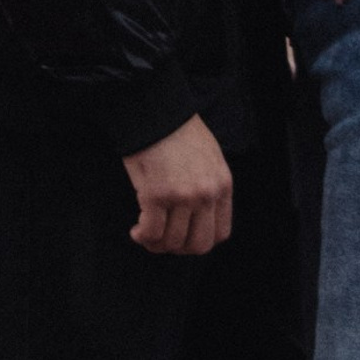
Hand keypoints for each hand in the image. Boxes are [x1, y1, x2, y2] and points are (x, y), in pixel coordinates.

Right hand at [123, 113, 234, 258]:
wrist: (155, 111)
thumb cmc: (178, 132)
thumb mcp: (209, 159)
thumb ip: (209, 188)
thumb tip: (196, 219)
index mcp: (222, 186)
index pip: (220, 234)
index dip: (198, 241)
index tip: (183, 236)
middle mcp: (206, 194)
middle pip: (197, 245)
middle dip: (178, 248)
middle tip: (163, 240)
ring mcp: (182, 196)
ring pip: (172, 242)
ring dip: (156, 243)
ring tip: (145, 234)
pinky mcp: (156, 195)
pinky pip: (151, 232)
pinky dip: (143, 236)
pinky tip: (137, 229)